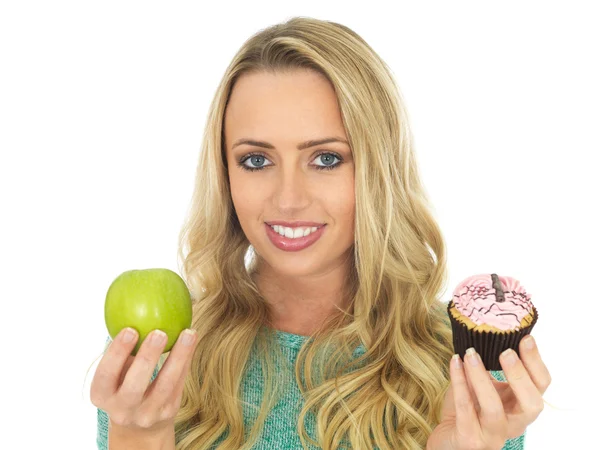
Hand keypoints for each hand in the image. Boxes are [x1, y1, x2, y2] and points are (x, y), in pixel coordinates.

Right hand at [90, 327, 197, 436]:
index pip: (105, 375)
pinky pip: (179, 384)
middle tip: (159, 332)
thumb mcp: (115, 373)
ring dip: (178, 357)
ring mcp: (146, 414)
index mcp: (102, 395)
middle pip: (134, 386)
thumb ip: (122, 349)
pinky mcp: (168, 412)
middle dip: (147, 358)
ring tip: (188, 333)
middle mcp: (122, 409)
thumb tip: (135, 305)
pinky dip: (186, 360)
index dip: (116, 353)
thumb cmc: (124, 383)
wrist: (139, 423)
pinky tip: (192, 340)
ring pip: (165, 385)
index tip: (129, 329)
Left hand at [427, 335, 551, 449]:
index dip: (536, 363)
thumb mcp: (484, 386)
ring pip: (494, 408)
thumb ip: (490, 367)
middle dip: (519, 375)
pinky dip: (459, 382)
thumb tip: (488, 331)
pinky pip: (465, 408)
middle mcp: (513, 424)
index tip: (525, 338)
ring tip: (471, 354)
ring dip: (482, 378)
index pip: (540, 387)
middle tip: (505, 351)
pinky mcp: (470, 439)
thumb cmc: (468, 408)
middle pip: (531, 404)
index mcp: (520, 407)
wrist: (448, 439)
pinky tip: (454, 362)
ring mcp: (492, 435)